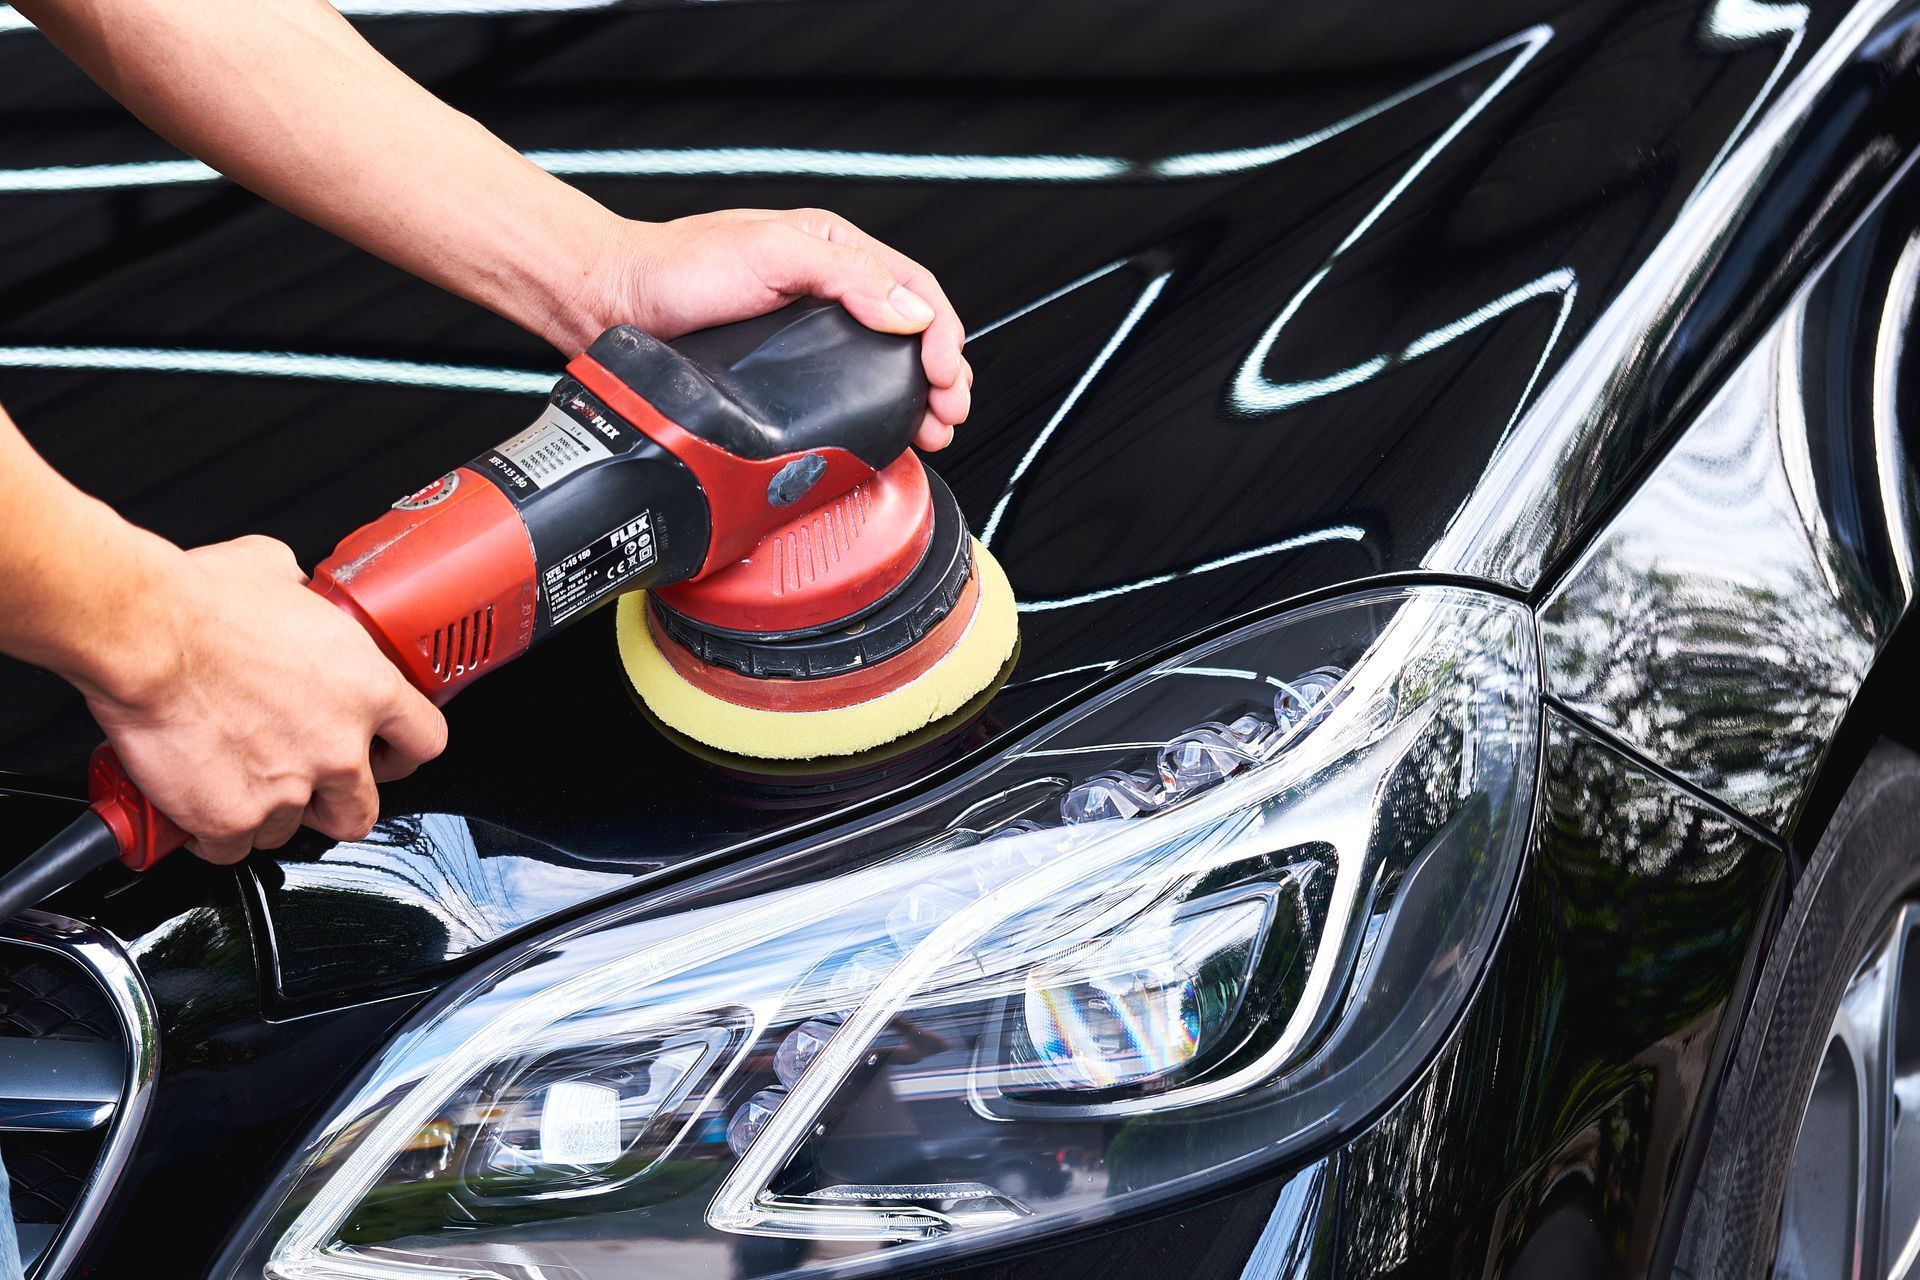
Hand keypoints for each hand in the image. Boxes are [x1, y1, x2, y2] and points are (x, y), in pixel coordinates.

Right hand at [80, 536, 446, 863]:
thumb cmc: (203, 603)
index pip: (426, 740)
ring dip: (270, 814)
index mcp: (367, 689)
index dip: (404, 752)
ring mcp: (289, 789)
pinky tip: (199, 807)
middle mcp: (338, 747)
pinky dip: (214, 834)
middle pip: (364, 810)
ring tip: (239, 785)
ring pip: (292, 831)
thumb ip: (300, 593)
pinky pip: (232, 848)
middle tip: (308, 786)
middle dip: (337, 804)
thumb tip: (291, 584)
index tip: (386, 755)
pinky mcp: (232, 817)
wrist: (145, 636)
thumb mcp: (276, 571)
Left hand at [564, 209, 970, 450]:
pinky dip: (876, 410)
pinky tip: (884, 429)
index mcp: (833, 249)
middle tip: (948, 414)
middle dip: (940, 374)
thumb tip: (909, 312)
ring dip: (915, 397)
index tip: (943, 376)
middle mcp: (828, 288)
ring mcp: (808, 331)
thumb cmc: (676, 268)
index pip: (913, 288)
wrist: (612, 302)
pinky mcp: (785, 368)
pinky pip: (845, 388)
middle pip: (909, 330)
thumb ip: (845, 276)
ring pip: (883, 364)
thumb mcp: (769, 253)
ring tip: (930, 429)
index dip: (941, 334)